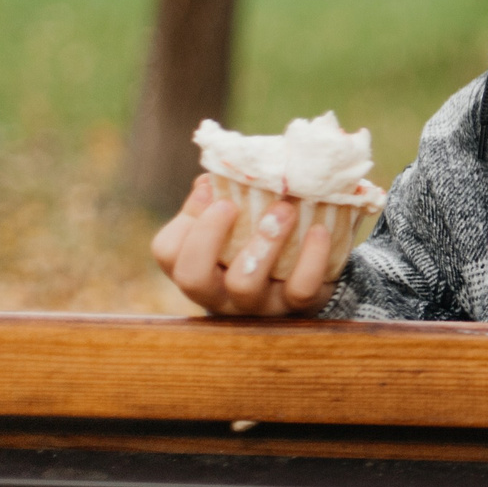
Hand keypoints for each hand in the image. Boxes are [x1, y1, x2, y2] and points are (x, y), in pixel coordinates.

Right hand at [150, 175, 336, 316]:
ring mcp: (256, 304)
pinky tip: (319, 230)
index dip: (185, 221)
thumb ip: (220, 201)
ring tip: (284, 209)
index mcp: (197, 267)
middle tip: (229, 204)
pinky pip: (301, 288)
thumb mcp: (236, 225)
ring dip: (263, 243)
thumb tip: (211, 179)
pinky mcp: (296, 306)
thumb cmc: (258, 242)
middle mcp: (218, 293)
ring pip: (245, 284)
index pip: (168, 252)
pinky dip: (311, 258)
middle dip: (207, 236)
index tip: (211, 189)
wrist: (307, 280)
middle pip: (192, 277)